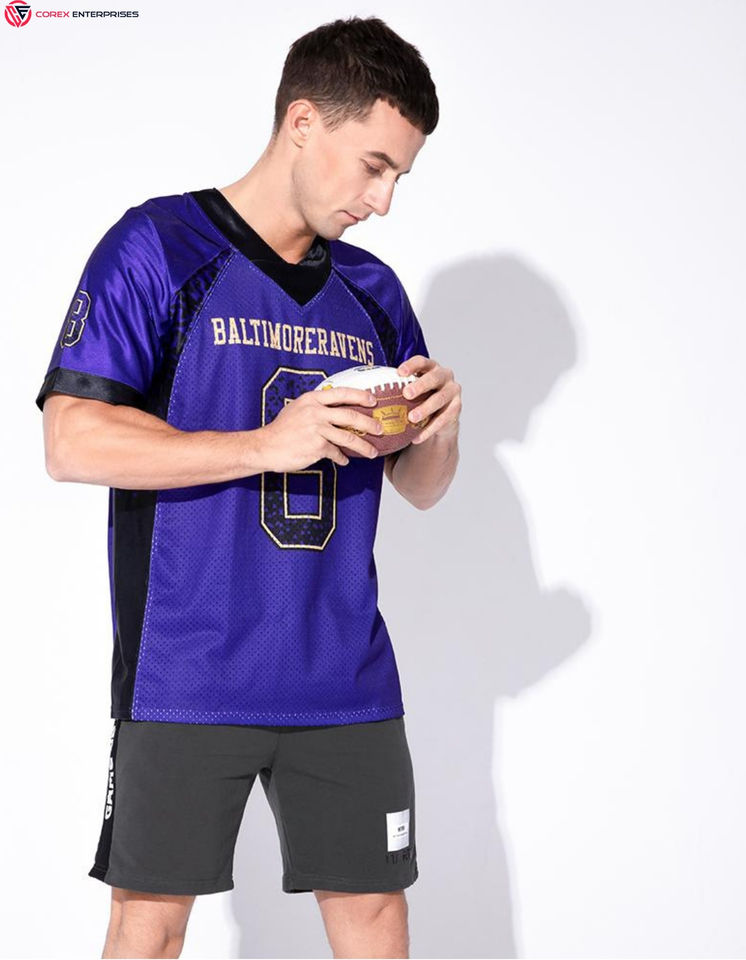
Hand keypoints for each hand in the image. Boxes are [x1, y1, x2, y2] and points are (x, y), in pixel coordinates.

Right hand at [260, 387, 383, 470]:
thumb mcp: (297, 408)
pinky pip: (336, 453)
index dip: (360, 396)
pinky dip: (342, 458)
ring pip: (348, 437)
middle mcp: (316, 412)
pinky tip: (344, 461)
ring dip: (363, 446)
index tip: (373, 400)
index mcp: (312, 399)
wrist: (266, 446)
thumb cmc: (281, 429)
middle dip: (369, 423)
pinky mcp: (317, 447)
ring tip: (372, 452)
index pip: (342, 393)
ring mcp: (317, 429)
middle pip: (350, 416)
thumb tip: (336, 407)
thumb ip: (316, 406)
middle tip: (380, 429)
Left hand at [397, 356, 460, 443]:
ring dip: (425, 408)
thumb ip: (397, 388)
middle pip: (434, 378)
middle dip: (420, 385)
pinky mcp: (456, 408)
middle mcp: (444, 376)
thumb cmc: (420, 399)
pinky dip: (429, 429)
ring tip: (411, 418)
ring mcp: (453, 391)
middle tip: (406, 394)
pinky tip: (416, 437)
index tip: (399, 373)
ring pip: (440, 399)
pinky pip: (443, 419)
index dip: (412, 365)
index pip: (422, 361)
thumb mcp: (411, 390)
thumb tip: (367, 394)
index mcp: (431, 367)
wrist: (440, 417)